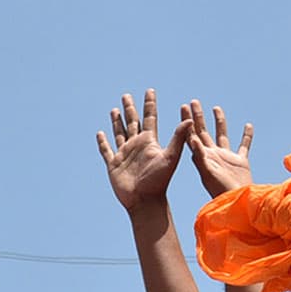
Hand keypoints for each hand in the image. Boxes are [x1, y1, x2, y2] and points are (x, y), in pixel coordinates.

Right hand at [97, 89, 187, 217]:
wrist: (145, 201)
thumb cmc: (160, 181)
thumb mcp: (171, 157)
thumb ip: (178, 138)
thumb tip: (190, 119)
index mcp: (149, 141)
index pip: (150, 117)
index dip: (149, 104)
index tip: (150, 90)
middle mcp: (137, 145)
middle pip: (132, 121)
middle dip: (130, 108)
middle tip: (127, 95)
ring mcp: (125, 154)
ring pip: (119, 133)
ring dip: (116, 121)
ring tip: (115, 110)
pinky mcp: (114, 164)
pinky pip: (106, 150)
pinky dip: (103, 142)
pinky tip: (100, 133)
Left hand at [182, 100, 257, 198]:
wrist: (236, 201)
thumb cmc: (219, 190)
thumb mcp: (206, 172)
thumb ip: (200, 155)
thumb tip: (191, 137)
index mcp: (202, 156)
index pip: (192, 134)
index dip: (187, 121)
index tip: (183, 106)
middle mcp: (213, 155)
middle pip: (203, 131)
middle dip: (198, 117)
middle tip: (194, 101)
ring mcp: (226, 158)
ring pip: (222, 135)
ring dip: (219, 122)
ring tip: (216, 107)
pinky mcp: (241, 162)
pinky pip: (244, 145)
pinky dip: (246, 136)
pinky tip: (248, 125)